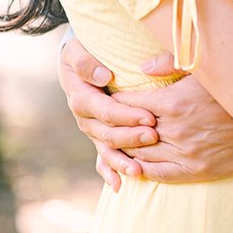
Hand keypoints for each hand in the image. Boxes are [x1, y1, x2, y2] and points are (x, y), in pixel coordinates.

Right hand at [58, 35, 158, 189]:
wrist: (78, 55)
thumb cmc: (85, 47)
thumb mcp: (79, 47)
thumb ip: (88, 60)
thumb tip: (103, 76)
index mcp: (79, 93)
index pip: (103, 109)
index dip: (126, 116)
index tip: (149, 117)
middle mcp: (82, 114)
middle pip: (106, 132)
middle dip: (130, 137)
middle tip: (154, 137)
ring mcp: (89, 127)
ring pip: (104, 148)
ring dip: (121, 160)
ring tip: (139, 171)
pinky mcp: (96, 135)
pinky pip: (100, 157)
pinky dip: (108, 172)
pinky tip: (120, 186)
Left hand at [119, 61, 232, 182]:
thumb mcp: (204, 66)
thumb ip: (170, 61)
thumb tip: (142, 67)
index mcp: (173, 102)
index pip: (129, 104)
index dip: (114, 101)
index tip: (107, 97)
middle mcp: (175, 130)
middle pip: (130, 131)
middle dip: (114, 126)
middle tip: (103, 122)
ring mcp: (186, 152)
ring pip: (141, 154)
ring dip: (125, 149)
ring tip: (114, 143)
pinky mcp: (197, 169)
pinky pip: (160, 174)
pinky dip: (142, 170)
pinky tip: (134, 165)